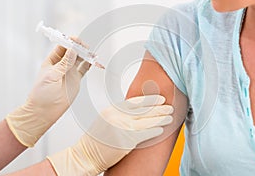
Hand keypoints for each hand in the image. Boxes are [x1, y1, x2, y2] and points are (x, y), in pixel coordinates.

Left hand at [6, 40, 90, 146]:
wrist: (45, 111)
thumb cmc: (42, 94)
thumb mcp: (51, 76)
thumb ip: (63, 64)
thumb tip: (72, 50)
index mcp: (52, 61)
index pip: (62, 47)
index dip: (69, 42)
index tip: (76, 41)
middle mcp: (62, 64)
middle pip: (73, 51)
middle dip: (80, 47)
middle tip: (86, 48)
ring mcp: (69, 71)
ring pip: (80, 58)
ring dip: (86, 54)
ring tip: (92, 54)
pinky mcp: (76, 79)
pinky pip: (84, 68)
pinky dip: (89, 64)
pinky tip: (93, 61)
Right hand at [47, 95, 172, 175]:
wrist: (84, 155)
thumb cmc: (94, 141)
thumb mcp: (104, 120)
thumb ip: (118, 115)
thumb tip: (135, 112)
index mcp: (111, 110)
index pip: (134, 101)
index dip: (149, 99)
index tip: (159, 98)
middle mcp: (117, 116)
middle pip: (143, 110)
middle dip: (158, 108)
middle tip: (169, 106)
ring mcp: (121, 127)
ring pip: (146, 121)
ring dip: (160, 118)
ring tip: (170, 117)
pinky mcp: (125, 140)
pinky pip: (144, 134)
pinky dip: (154, 130)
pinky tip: (161, 129)